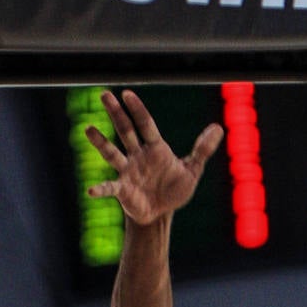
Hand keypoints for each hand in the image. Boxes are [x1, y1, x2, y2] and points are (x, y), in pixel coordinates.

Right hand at [86, 89, 223, 225]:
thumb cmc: (173, 189)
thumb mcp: (192, 170)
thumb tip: (219, 127)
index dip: (138, 110)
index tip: (127, 94)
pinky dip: (100, 189)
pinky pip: (109, 187)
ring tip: (88, 129)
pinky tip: (91, 191)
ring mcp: (128, 171)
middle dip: (116, 113)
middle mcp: (138, 156)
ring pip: (112, 153)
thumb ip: (203, 149)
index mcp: (155, 148)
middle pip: (125, 131)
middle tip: (104, 95)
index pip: (146, 124)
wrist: (161, 212)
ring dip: (100, 142)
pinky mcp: (123, 189)